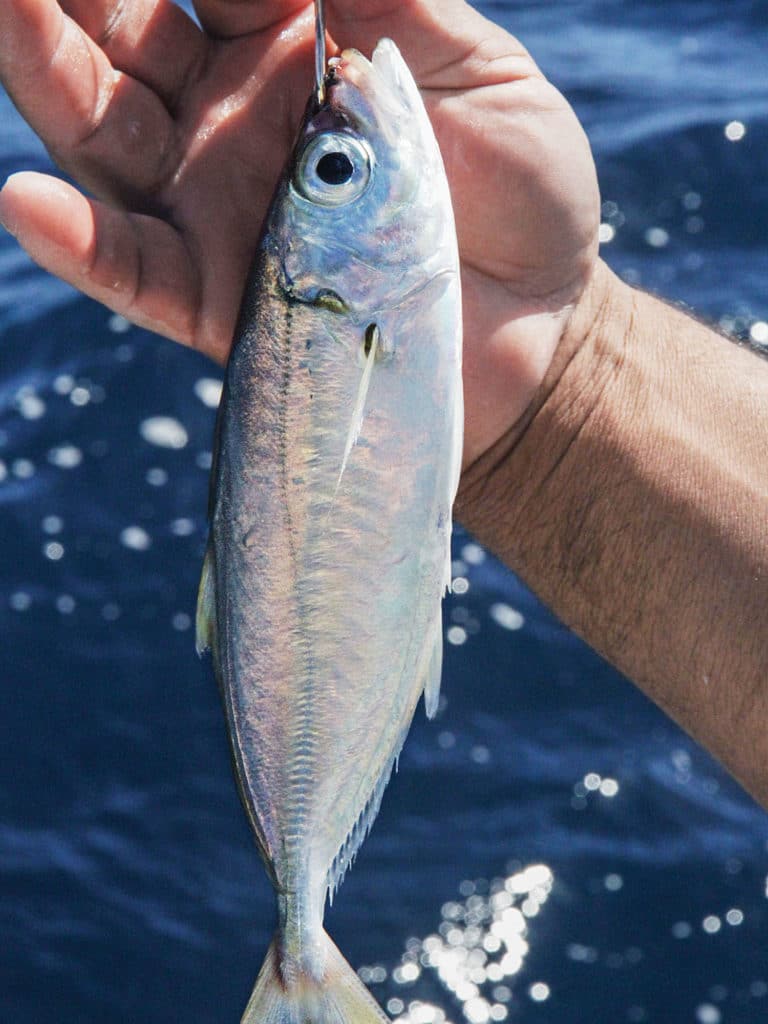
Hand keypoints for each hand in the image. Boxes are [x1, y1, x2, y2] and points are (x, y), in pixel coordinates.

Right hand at [0, 0, 599, 464]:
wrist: (540, 327)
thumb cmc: (519, 194)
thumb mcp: (475, 71)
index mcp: (294, 51)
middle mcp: (234, 126)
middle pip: (124, 39)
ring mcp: (219, 215)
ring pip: (107, 138)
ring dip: (46, 74)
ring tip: (7, 11)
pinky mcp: (225, 305)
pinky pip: (137, 273)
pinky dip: (80, 244)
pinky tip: (26, 201)